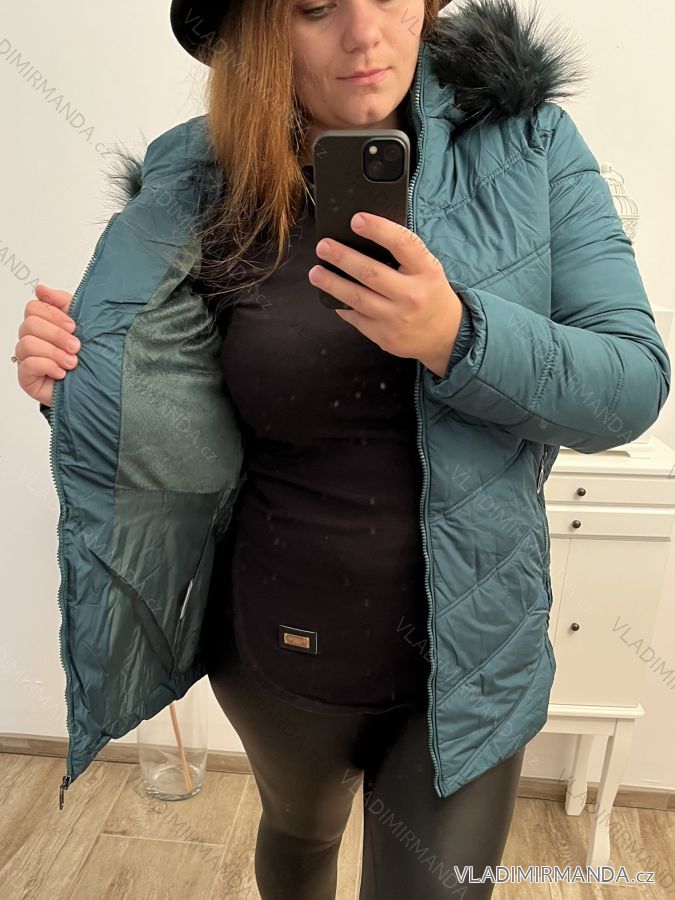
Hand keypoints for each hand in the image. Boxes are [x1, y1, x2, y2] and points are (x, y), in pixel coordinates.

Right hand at [14, 283, 78, 407]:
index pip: (33, 307)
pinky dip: (48, 366)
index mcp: (43, 324)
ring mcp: (27, 359)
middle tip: (76, 347)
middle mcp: (32, 339)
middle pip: (29, 324)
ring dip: (54, 352)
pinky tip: (62, 373)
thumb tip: (40, 289)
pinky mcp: (27, 378)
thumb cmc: (90, 354)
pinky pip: (27, 364)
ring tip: (73, 363)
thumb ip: (62, 302)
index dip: (53, 314)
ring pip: (27, 344)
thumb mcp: (82, 322)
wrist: (98, 384)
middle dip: (57, 335)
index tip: (73, 326)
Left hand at [308, 212, 463, 375]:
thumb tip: (366, 234)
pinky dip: (341, 305)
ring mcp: (396, 318)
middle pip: (370, 273)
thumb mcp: (428, 269)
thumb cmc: (431, 295)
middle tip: (323, 246)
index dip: (378, 229)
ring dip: (332, 283)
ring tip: (316, 273)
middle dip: (342, 257)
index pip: (402, 244)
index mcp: (426, 271)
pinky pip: (355, 318)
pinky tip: (331, 295)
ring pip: (357, 298)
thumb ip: (405, 254)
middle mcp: (411, 295)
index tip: (356, 220)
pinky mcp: (384, 336)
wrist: (447, 335)